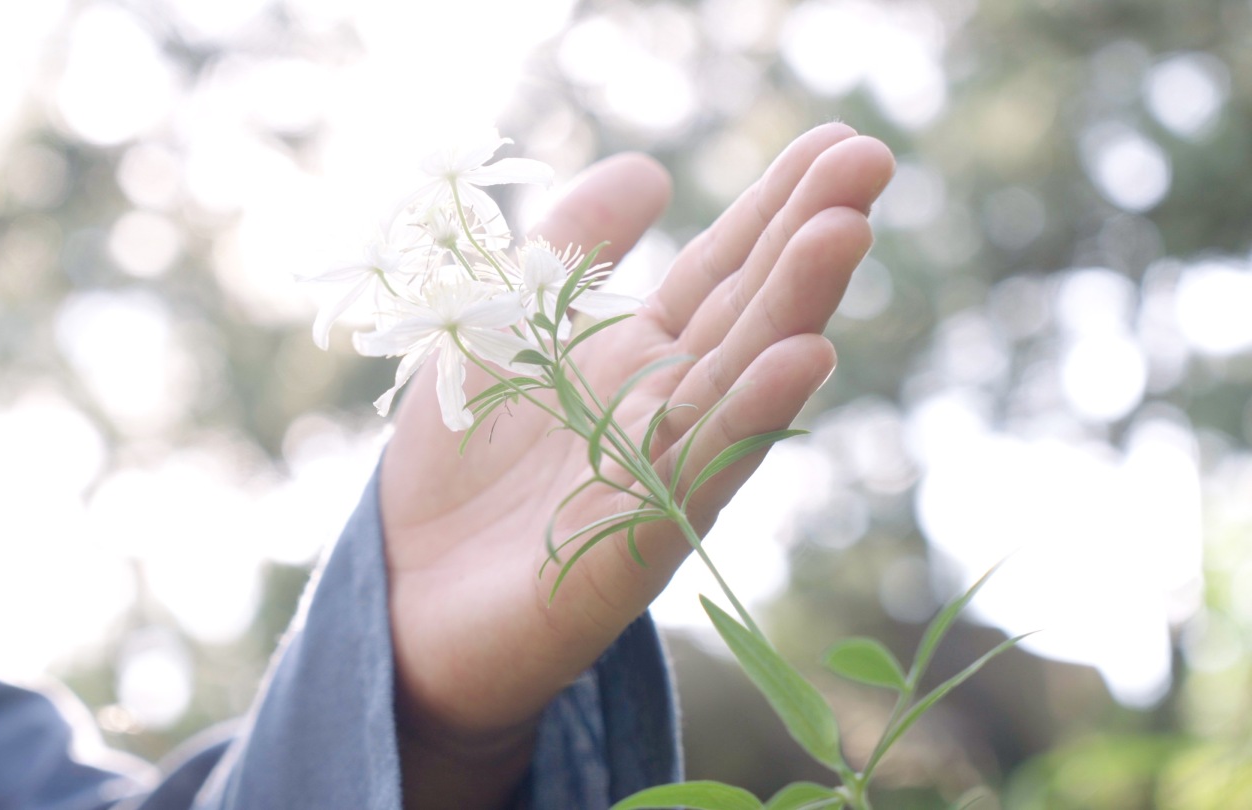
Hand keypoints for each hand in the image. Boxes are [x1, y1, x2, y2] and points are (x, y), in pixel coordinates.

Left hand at [380, 123, 895, 808]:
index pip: (720, 273)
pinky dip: (749, 421)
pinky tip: (801, 361)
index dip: (773, 208)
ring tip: (843, 233)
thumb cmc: (459, 463)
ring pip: (736, 389)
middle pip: (744, 318)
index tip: (838, 140)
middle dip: (803, 240)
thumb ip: (567, 249)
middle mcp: (665, 415)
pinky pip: (695, 478)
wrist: (408, 596)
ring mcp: (655, 481)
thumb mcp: (500, 327)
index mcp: (639, 361)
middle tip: (870, 159)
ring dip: (791, 311)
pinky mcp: (627, 549)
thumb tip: (651, 170)